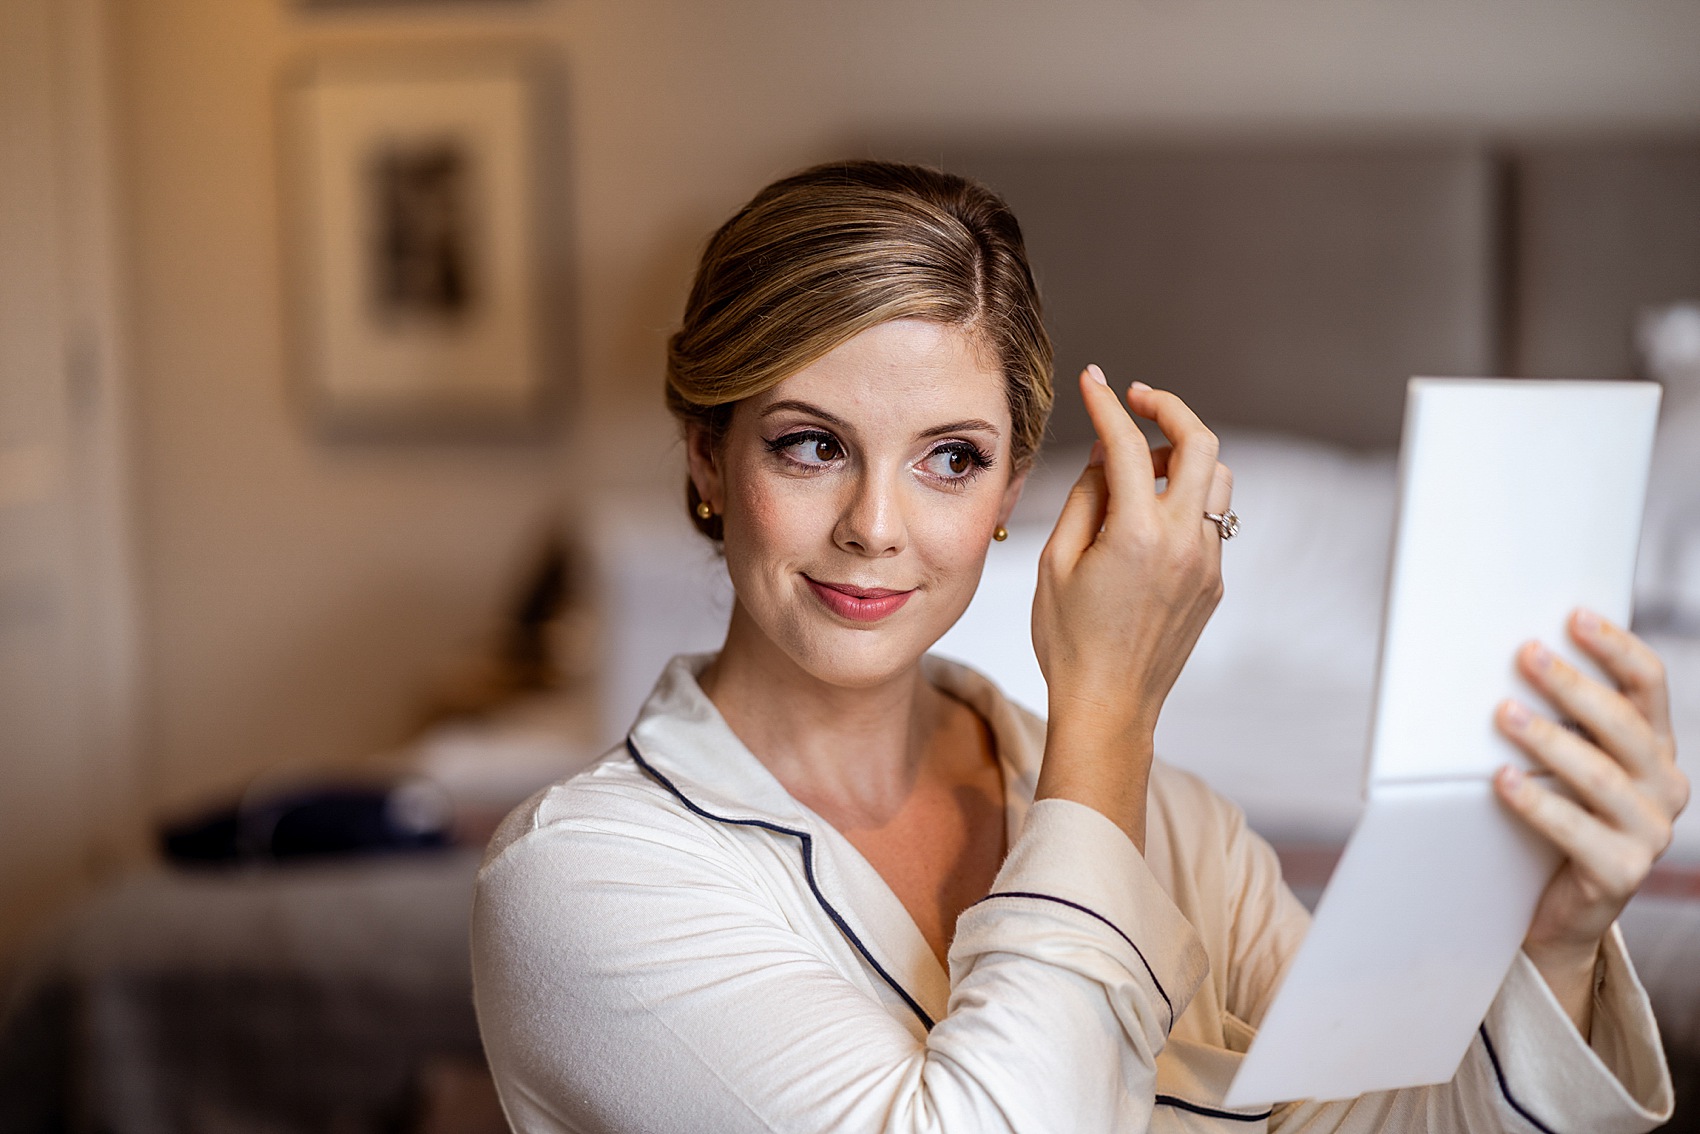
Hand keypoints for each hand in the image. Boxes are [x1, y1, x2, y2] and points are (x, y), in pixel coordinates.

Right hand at [1031, 366, 1232, 848]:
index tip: (1095, 381)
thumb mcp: (1056, 562)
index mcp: (1137, 533)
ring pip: (1217, 479)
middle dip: (1168, 410)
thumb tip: (1105, 456)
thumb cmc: (1070, 642)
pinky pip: (1211, 521)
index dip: (1107, 404)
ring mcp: (1207, 563)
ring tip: (1142, 462)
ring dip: (1184, 455)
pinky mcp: (1214, 583)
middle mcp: (1184, 541)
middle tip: (1136, 400)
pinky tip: (1148, 513)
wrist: (1109, 707)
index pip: (1126, 444)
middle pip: (1199, 443)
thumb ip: (1084, 498)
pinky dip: (1185, 500)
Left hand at [1493, 610, 1688, 1035]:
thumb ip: (1563, 719)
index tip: (1575, 616)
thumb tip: (1515, 654)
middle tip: (1526, 654)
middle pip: (1621, 724)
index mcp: (1655, 748)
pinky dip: (1536, 802)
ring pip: (1599, 775)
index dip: (1616, 648)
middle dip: (1572, 685)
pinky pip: (1575, 831)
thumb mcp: (1568, 761)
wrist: (1560, 907)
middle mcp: (1664, 785)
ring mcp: (1649, 832)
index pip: (1649, 685)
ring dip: (1549, 740)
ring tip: (1505, 714)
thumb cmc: (1559, 815)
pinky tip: (1501, 780)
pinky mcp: (1620, 872)